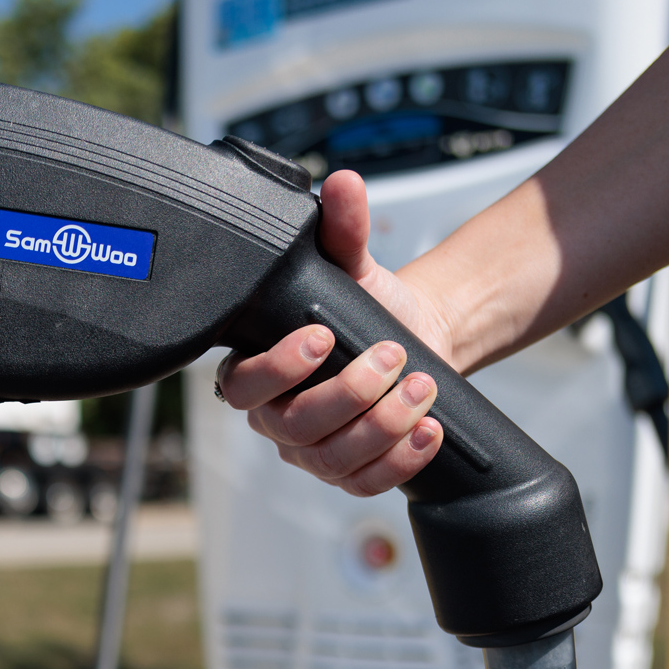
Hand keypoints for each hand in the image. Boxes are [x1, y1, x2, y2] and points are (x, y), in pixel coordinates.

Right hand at [215, 171, 457, 496]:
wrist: (415, 337)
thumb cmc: (369, 306)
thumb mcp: (354, 263)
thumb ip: (342, 227)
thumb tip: (342, 185)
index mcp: (256, 370)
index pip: (241, 386)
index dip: (277, 368)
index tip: (322, 336)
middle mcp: (276, 418)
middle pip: (293, 427)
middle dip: (347, 393)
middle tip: (392, 356)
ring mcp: (312, 452)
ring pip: (332, 460)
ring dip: (382, 426)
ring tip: (421, 388)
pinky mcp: (351, 473)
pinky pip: (366, 484)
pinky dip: (400, 461)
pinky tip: (428, 431)